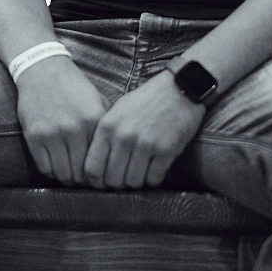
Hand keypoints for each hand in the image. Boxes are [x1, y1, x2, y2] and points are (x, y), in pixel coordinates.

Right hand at [16, 56, 107, 185]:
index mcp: (93, 120)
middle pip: (82, 173)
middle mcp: (74, 129)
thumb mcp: (97, 101)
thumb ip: (106, 127)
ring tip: (72, 176)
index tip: (101, 177)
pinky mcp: (34, 136)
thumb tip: (117, 156)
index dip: (102, 174)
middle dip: (85, 180)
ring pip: (63, 174)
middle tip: (87, 180)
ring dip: (69, 178)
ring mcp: (52, 133)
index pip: (101, 161)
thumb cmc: (73, 87)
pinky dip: (52, 172)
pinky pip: (45, 168)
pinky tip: (58, 167)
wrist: (43, 69)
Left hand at [83, 69, 204, 189]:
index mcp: (108, 126)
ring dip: (138, 180)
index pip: (92, 168)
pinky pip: (154, 179)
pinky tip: (156, 165)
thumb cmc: (147, 100)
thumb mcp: (118, 111)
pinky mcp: (165, 150)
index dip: (97, 181)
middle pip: (113, 180)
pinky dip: (155, 177)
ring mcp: (145, 144)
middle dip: (119, 183)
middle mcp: (124, 136)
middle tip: (127, 175)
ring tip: (143, 168)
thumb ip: (105, 136)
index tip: (104, 182)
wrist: (179, 88)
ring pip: (133, 182)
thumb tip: (95, 167)